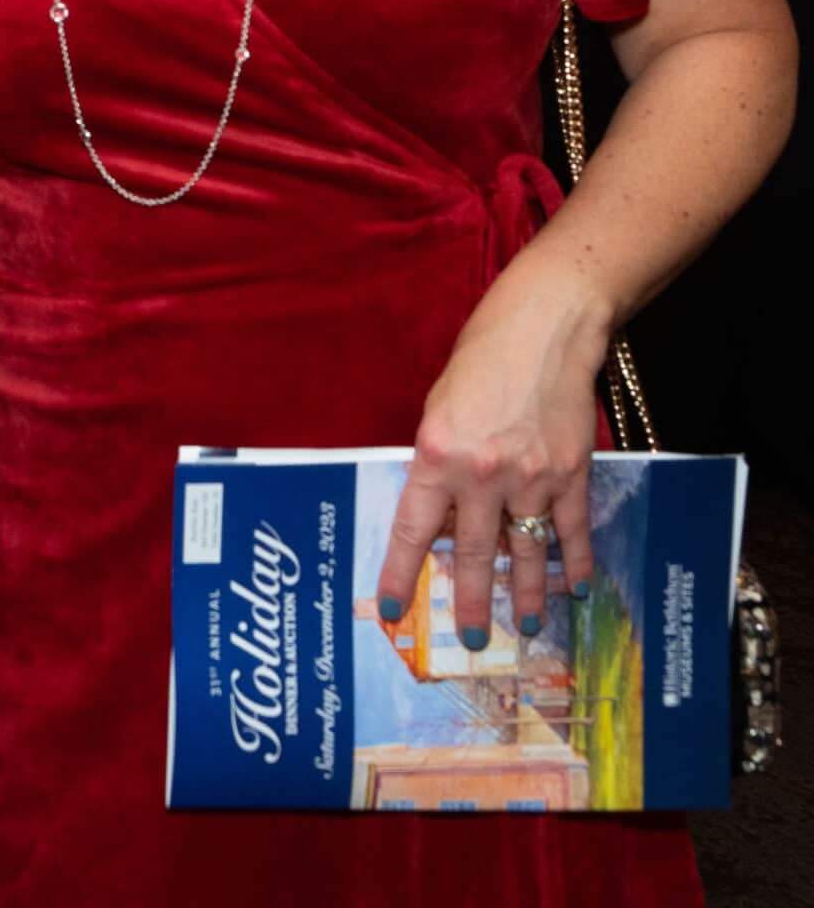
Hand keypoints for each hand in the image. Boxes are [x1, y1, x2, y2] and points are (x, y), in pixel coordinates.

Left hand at [377, 255, 611, 650]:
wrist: (545, 331)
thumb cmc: (479, 362)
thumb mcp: (437, 410)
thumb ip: (437, 463)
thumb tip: (440, 514)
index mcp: (437, 456)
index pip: (412, 529)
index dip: (401, 573)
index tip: (394, 608)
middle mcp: (483, 475)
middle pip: (472, 553)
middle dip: (468, 601)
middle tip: (468, 639)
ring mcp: (532, 478)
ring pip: (527, 552)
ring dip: (527, 595)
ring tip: (523, 629)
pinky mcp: (571, 475)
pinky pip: (571, 530)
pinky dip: (575, 562)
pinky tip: (576, 589)